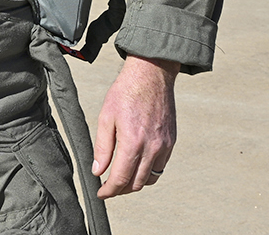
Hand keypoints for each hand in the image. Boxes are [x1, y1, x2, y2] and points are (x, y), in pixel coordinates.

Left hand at [91, 55, 178, 198]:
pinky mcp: (171, 142)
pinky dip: (148, 172)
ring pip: (150, 178)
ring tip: (121, 179)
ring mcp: (164, 146)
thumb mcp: (106, 118)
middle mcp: (152, 147)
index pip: (121, 178)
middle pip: (136, 183)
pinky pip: (160, 166)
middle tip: (108, 188)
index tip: (101, 193)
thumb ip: (103, 147)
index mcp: (133, 142)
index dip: (109, 190)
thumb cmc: (125, 93)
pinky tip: (137, 166)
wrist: (151, 75)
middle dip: (121, 190)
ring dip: (135, 183)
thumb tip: (98, 171)